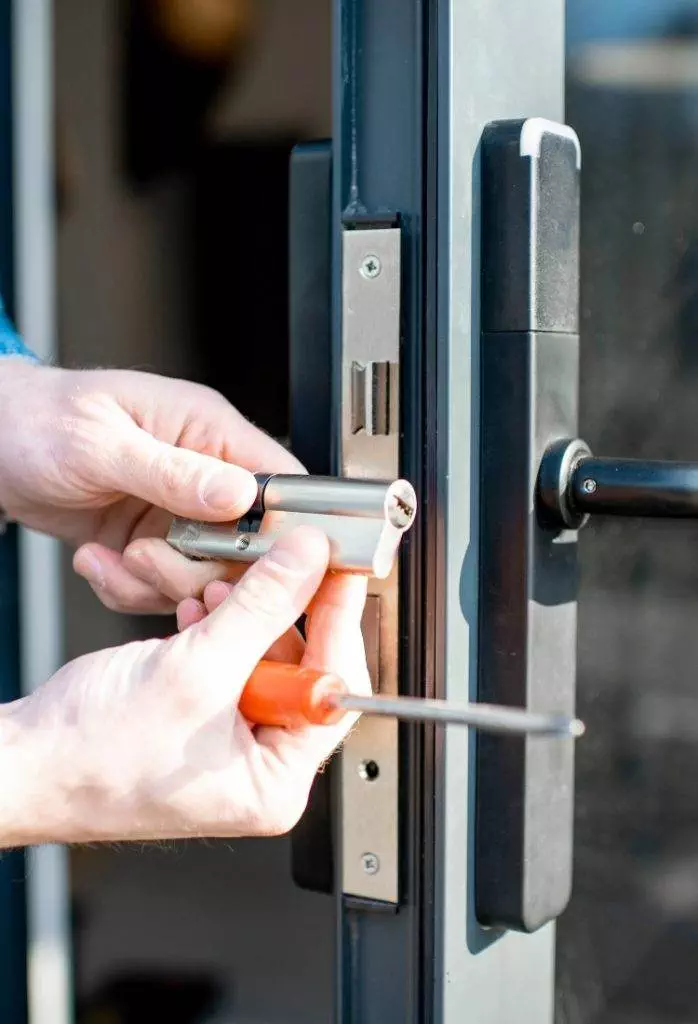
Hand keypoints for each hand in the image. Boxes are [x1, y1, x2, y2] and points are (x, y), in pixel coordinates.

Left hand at [0, 360, 301, 612]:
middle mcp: (203, 473)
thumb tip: (241, 494)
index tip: (254, 562)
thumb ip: (173, 472)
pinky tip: (98, 562)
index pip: (279, 482)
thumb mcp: (102, 444)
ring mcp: (178, 513)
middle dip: (199, 568)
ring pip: (205, 575)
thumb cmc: (38, 419)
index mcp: (208, 430)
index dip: (281, 528)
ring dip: (157, 582)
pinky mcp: (152, 544)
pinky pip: (163, 587)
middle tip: (149, 558)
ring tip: (116, 559)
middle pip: (247, 544)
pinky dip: (129, 589)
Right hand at [0, 528, 369, 845]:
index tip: (339, 572)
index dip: (338, 622)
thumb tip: (308, 563)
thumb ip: (261, 607)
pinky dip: (216, 628)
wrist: (23, 762)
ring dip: (242, 614)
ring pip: (263, 656)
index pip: (335, 691)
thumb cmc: (90, 756)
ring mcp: (229, 742)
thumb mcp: (195, 669)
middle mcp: (259, 768)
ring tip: (216, 590)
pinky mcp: (202, 718)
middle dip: (279, 613)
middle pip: (303, 668)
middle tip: (281, 566)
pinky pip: (229, 661)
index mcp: (275, 783)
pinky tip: (195, 611)